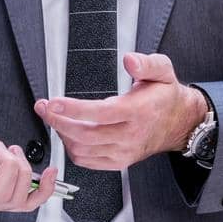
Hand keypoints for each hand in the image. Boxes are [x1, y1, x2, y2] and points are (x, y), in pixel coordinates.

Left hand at [35, 53, 206, 171]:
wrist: (179, 123)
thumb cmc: (165, 96)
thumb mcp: (162, 71)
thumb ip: (146, 63)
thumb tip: (130, 60)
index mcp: (139, 112)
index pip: (101, 114)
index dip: (74, 109)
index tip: (54, 102)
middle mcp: (130, 135)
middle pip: (86, 135)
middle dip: (58, 120)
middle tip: (43, 107)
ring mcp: (123, 152)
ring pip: (83, 150)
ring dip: (62, 134)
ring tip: (53, 117)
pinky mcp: (118, 162)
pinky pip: (87, 161)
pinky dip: (72, 148)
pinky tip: (67, 133)